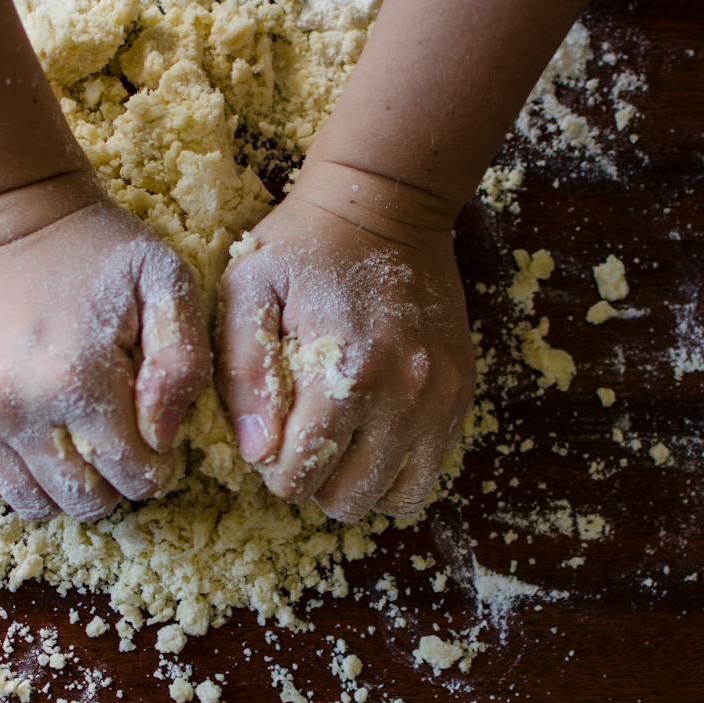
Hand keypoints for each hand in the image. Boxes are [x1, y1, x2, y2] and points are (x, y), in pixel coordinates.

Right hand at [0, 179, 210, 521]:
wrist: (11, 214)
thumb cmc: (99, 250)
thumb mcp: (167, 284)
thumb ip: (183, 363)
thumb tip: (162, 437)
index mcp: (76, 379)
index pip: (133, 476)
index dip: (156, 469)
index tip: (158, 443)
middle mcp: (15, 406)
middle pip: (81, 501)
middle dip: (114, 487)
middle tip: (121, 448)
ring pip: (30, 503)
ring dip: (65, 490)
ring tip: (81, 450)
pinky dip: (18, 478)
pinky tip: (40, 444)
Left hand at [216, 160, 474, 521]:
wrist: (387, 203)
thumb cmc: (304, 245)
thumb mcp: (249, 290)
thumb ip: (244, 374)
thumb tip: (257, 451)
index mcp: (345, 374)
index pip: (301, 476)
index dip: (273, 469)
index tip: (269, 437)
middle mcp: (402, 397)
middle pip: (348, 498)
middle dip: (314, 482)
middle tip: (301, 441)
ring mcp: (439, 399)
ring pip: (396, 498)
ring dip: (359, 485)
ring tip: (338, 444)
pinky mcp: (459, 394)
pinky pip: (430, 471)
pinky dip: (396, 470)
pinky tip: (371, 436)